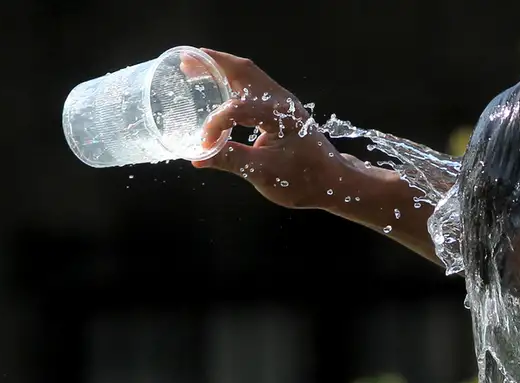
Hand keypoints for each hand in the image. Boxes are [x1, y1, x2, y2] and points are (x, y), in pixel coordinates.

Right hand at [188, 49, 350, 209]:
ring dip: (223, 69)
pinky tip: (219, 87)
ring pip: (249, 75)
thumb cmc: (303, 179)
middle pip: (244, 71)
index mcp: (279, 115)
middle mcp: (282, 101)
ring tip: (197, 68)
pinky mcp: (282, 109)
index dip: (215, 124)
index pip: (237, 109)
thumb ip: (230, 161)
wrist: (332, 182)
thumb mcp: (264, 174)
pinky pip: (254, 86)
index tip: (204, 145)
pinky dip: (234, 81)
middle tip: (186, 62)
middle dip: (214, 64)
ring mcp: (284, 102)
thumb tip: (198, 158)